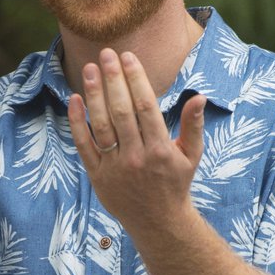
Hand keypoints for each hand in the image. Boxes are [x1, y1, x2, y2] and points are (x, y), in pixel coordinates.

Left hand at [66, 49, 205, 240]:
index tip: (128, 57)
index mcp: (161, 149)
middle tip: (106, 52)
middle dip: (113, 79)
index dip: (136, 79)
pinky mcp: (97, 175)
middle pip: (121, 111)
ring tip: (90, 68)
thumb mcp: (192, 155)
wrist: (158, 222)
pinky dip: (77, 122)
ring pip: (101, 125)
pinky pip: (83, 145)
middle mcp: (136, 157)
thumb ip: (194, 125)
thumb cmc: (175, 182)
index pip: (146, 107)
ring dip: (94, 94)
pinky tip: (75, 98)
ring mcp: (114, 167)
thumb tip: (199, 96)